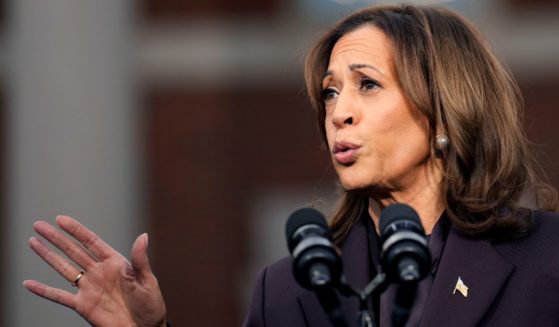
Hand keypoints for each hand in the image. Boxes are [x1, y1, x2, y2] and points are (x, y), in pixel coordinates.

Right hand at [23, 215, 166, 326]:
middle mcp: (99, 272)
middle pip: (73, 251)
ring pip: (64, 268)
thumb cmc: (150, 304)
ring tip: (33, 242)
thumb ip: (140, 260)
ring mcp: (89, 288)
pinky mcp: (83, 306)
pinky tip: (30, 284)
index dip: (76, 230)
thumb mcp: (147, 280)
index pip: (91, 242)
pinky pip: (60, 297)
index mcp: (115, 262)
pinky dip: (44, 291)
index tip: (61, 219)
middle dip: (56, 238)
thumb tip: (143, 236)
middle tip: (39, 225)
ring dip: (48, 256)